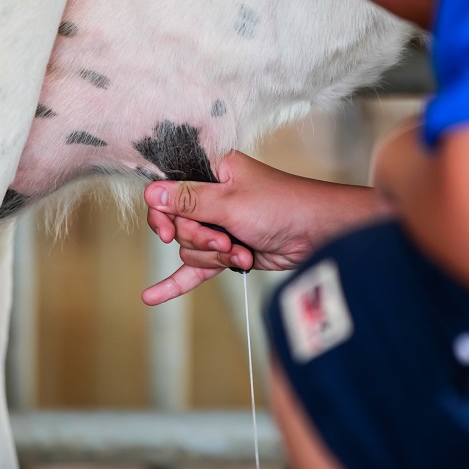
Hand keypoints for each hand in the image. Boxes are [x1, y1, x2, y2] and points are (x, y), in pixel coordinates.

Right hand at [142, 151, 378, 304]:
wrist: (317, 233)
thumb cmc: (283, 206)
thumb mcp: (231, 202)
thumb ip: (189, 201)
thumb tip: (151, 193)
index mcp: (211, 172)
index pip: (167, 193)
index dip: (163, 214)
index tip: (168, 233)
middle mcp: (211, 197)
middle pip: (178, 226)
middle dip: (201, 239)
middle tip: (225, 240)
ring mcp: (218, 226)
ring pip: (190, 250)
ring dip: (214, 256)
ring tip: (241, 251)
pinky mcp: (226, 251)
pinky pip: (195, 268)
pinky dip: (177, 282)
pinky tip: (153, 296)